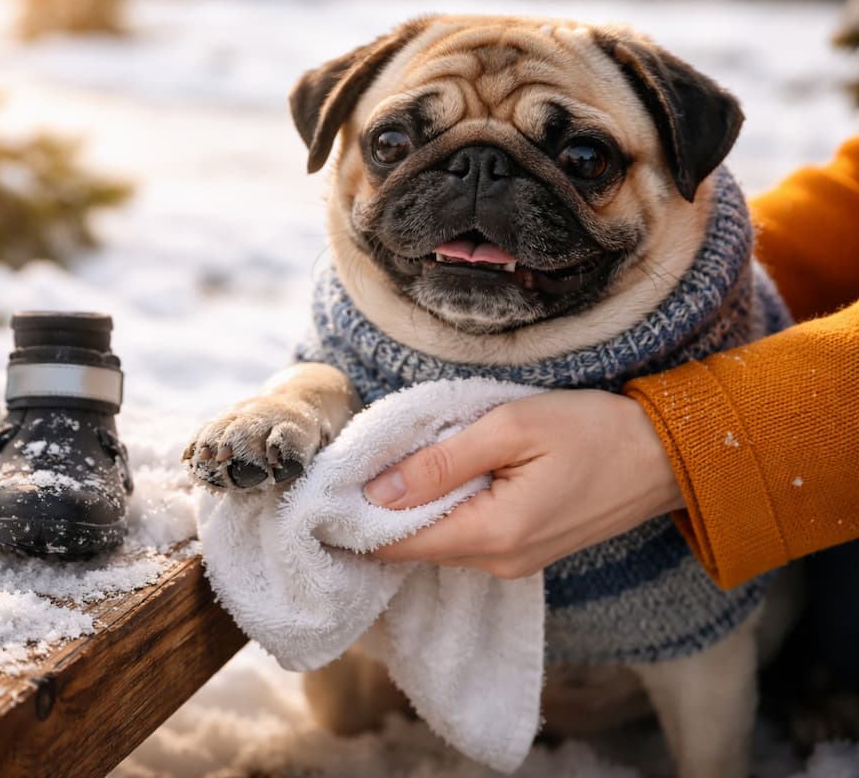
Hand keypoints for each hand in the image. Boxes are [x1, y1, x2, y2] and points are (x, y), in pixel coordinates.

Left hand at [364, 389, 683, 577]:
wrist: (669, 456)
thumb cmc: (594, 431)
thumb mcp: (510, 429)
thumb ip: (441, 461)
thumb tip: (377, 489)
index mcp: (491, 535)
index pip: (396, 543)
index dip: (354, 521)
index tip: (323, 494)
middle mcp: (498, 562)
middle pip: (413, 545)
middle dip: (380, 512)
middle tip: (354, 467)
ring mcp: (514, 563)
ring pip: (438, 541)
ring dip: (414, 510)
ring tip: (396, 465)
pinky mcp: (526, 552)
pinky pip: (466, 537)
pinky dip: (445, 512)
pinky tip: (442, 479)